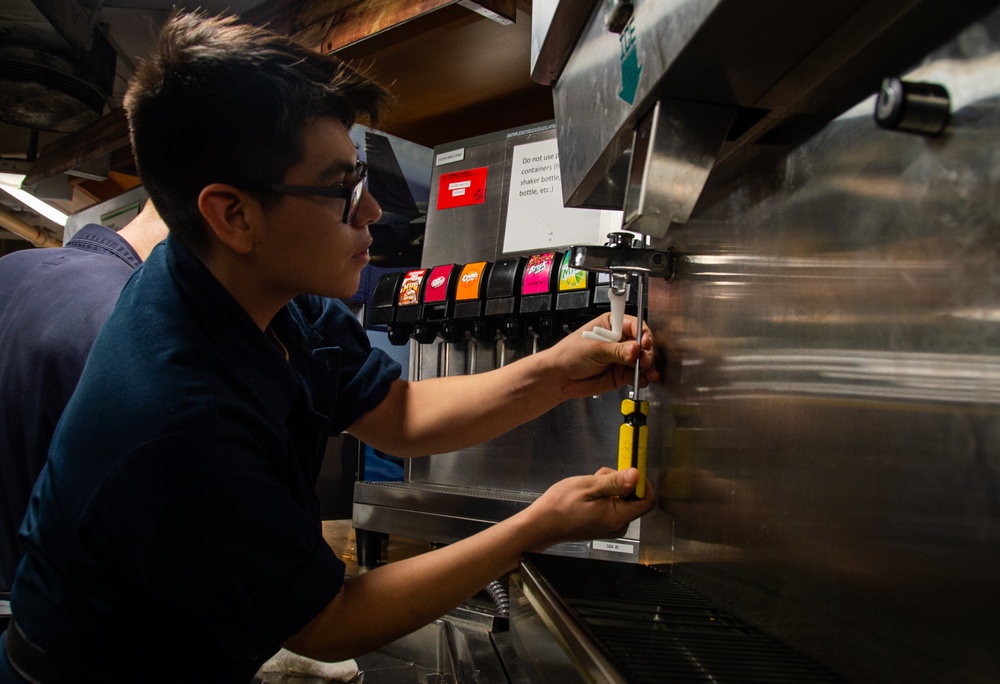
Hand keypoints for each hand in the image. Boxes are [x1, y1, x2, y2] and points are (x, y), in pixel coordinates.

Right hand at [523, 467, 654, 551]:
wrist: (542, 524)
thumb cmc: (560, 506)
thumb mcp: (588, 486)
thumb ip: (615, 482)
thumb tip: (637, 475)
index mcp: (617, 517)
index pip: (646, 500)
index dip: (642, 482)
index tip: (631, 469)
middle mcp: (618, 526)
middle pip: (633, 498)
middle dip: (620, 482)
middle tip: (600, 478)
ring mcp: (610, 527)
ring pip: (622, 500)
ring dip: (610, 488)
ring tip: (589, 486)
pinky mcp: (603, 525)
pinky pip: (613, 506)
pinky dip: (604, 496)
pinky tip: (588, 494)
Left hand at [547, 313, 658, 398]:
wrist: (560, 377)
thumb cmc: (570, 354)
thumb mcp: (595, 348)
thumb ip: (617, 350)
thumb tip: (635, 349)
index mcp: (612, 324)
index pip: (634, 325)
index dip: (642, 333)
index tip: (644, 342)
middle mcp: (619, 340)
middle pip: (642, 343)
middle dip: (646, 352)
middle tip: (644, 360)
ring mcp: (621, 357)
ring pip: (642, 360)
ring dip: (647, 367)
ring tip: (648, 372)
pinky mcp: (621, 373)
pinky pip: (636, 375)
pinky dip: (642, 378)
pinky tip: (642, 380)